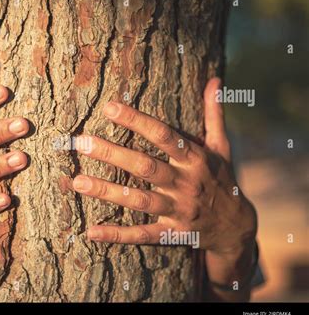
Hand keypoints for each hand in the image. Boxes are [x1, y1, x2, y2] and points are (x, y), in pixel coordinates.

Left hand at [72, 78, 256, 261]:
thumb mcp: (222, 147)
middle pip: (145, 167)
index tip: (109, 106)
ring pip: (139, 200)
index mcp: (196, 159)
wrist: (237, 227)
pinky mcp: (172, 233)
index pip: (163, 135)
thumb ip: (214, 114)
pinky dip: (117, 235)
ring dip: (107, 191)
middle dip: (113, 154)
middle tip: (82, 142)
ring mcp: (178, 210)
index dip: (137, 120)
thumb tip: (216, 79)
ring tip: (77, 181)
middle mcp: (186, 184)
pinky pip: (142, 235)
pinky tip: (91, 231)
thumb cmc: (222, 179)